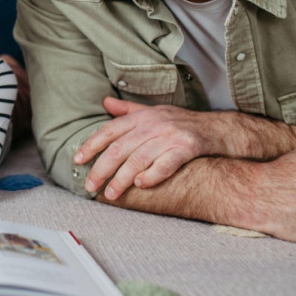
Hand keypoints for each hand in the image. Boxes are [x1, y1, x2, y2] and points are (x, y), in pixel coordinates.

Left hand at [76, 97, 225, 199]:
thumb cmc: (181, 123)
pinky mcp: (188, 147)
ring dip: (122, 178)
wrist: (219, 128)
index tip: (77, 160)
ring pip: (139, 158)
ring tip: (110, 193)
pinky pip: (167, 163)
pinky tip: (141, 184)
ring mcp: (170, 135)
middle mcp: (153, 124)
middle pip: (119, 148)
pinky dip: (153, 174)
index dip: (91, 145)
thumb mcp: (154, 112)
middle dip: (101, 168)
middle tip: (90, 186)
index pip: (110, 131)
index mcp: (142, 116)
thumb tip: (105, 102)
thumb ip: (128, 110)